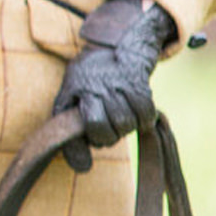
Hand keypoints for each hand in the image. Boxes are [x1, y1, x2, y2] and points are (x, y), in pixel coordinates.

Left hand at [52, 0, 172, 164]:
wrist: (117, 46)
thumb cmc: (88, 81)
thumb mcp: (69, 98)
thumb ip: (69, 134)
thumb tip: (81, 168)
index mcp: (77, 88)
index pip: (91, 123)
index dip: (95, 137)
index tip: (94, 139)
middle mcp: (98, 84)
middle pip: (111, 128)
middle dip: (110, 135)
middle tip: (108, 126)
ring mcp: (120, 83)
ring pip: (129, 123)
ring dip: (127, 127)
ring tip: (120, 116)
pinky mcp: (140, 84)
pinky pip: (147, 114)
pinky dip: (144, 119)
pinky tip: (136, 112)